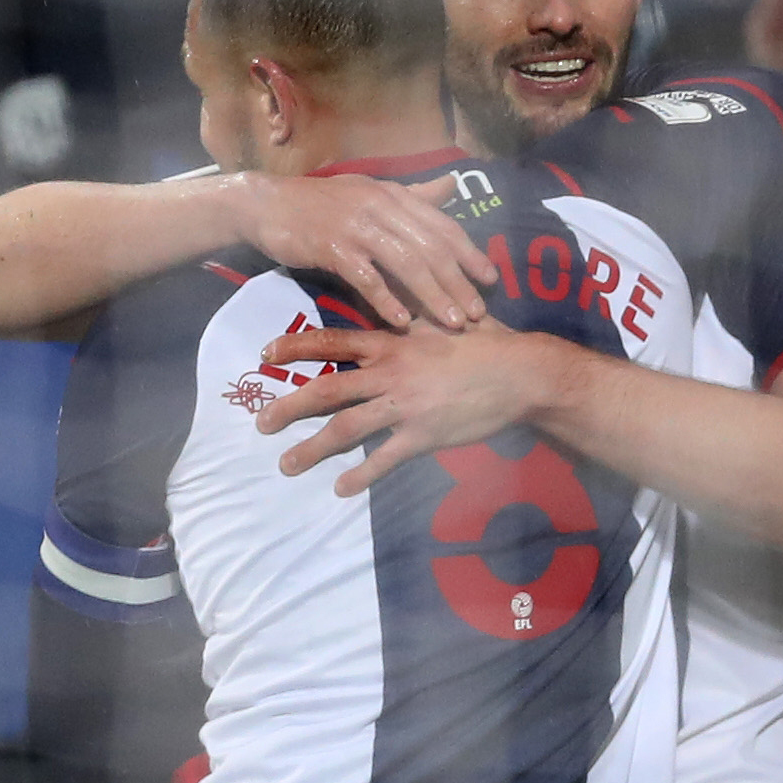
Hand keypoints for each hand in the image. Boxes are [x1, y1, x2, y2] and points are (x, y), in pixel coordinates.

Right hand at [235, 173, 497, 330]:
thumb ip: (413, 195)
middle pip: (430, 247)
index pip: (442, 225)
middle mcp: (381, 206)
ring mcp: (356, 225)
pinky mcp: (331, 246)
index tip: (491, 280)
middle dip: (458, 282)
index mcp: (394, 194)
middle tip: (478, 313)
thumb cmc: (321, 203)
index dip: (469, 253)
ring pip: (406, 263)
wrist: (266, 204)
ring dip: (432, 295)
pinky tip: (401, 321)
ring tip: (451, 322)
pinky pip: (366, 277)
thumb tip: (452, 184)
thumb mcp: (370, 191)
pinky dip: (386, 299)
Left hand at [254, 319, 556, 496]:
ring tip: (287, 465)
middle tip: (261, 423)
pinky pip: (384, 458)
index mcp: (392, 342)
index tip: (265, 352)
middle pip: (328, 389)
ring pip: (347, 427)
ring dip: (313, 448)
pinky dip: (361, 475)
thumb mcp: (443, 316)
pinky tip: (342, 488)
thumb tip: (395, 293)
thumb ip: (413, 311)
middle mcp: (391, 373)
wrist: (522, 373)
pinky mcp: (424, 435)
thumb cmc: (487, 341)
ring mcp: (406, 405)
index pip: (332, 341)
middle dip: (290, 406)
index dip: (296, 347)